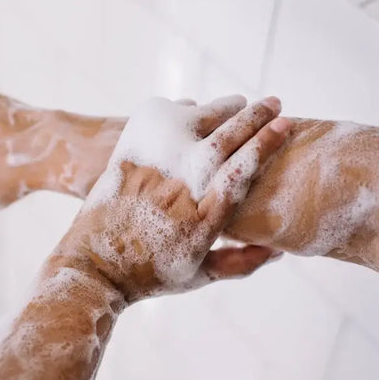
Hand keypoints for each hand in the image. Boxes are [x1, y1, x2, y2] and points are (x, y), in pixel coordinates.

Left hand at [54, 96, 291, 302]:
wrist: (93, 264)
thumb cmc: (150, 274)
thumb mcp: (198, 276)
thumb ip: (241, 263)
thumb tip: (280, 250)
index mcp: (201, 221)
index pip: (241, 171)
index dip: (266, 144)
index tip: (285, 124)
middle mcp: (177, 190)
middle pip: (223, 141)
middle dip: (254, 116)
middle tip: (275, 103)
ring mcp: (151, 170)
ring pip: (193, 122)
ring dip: (222, 108)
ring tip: (239, 104)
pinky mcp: (130, 156)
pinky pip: (162, 121)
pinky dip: (183, 111)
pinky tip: (194, 112)